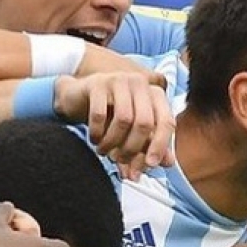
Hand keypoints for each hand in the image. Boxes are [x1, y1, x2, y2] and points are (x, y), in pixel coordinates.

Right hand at [53, 72, 175, 177]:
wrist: (77, 98)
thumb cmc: (110, 116)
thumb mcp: (132, 132)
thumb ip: (150, 146)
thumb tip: (169, 163)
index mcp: (155, 94)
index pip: (166, 122)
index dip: (160, 146)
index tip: (150, 165)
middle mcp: (140, 84)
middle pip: (145, 123)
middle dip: (132, 148)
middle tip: (119, 160)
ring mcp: (119, 80)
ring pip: (124, 119)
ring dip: (113, 143)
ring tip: (104, 151)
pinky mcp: (97, 84)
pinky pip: (100, 114)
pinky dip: (97, 133)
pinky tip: (94, 139)